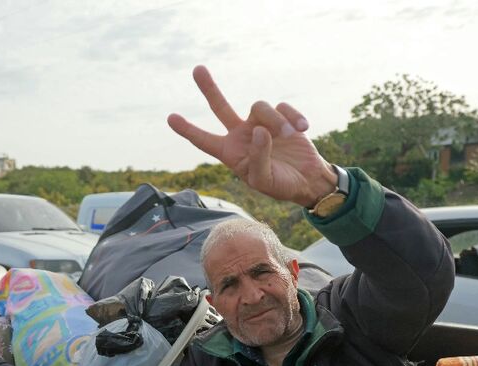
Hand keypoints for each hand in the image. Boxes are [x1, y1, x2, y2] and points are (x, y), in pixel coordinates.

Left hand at [168, 65, 336, 206]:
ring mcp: (260, 123)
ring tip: (288, 134)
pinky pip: (283, 107)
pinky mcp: (281, 117)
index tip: (171, 118)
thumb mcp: (264, 180)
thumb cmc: (280, 184)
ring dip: (276, 120)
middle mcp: (241, 135)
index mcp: (230, 153)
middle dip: (209, 89)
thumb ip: (258, 158)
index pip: (205, 141)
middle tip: (197, 69)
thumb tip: (259, 130)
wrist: (307, 179)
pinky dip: (293, 116)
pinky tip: (303, 129)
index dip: (188, 130)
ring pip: (259, 107)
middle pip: (220, 107)